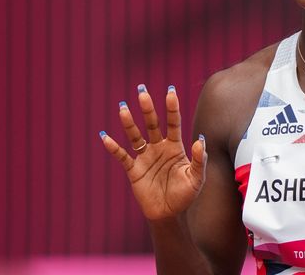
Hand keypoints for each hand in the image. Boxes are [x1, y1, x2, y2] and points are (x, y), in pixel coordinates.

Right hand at [100, 85, 206, 219]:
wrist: (168, 214)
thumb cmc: (184, 195)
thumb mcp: (196, 179)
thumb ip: (198, 160)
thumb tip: (199, 140)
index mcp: (175, 147)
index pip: (173, 123)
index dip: (172, 108)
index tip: (170, 92)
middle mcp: (158, 148)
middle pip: (152, 124)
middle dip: (147, 108)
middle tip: (142, 91)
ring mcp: (145, 157)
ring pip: (135, 136)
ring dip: (129, 122)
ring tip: (123, 107)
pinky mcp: (133, 169)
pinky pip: (122, 156)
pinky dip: (113, 147)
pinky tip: (105, 137)